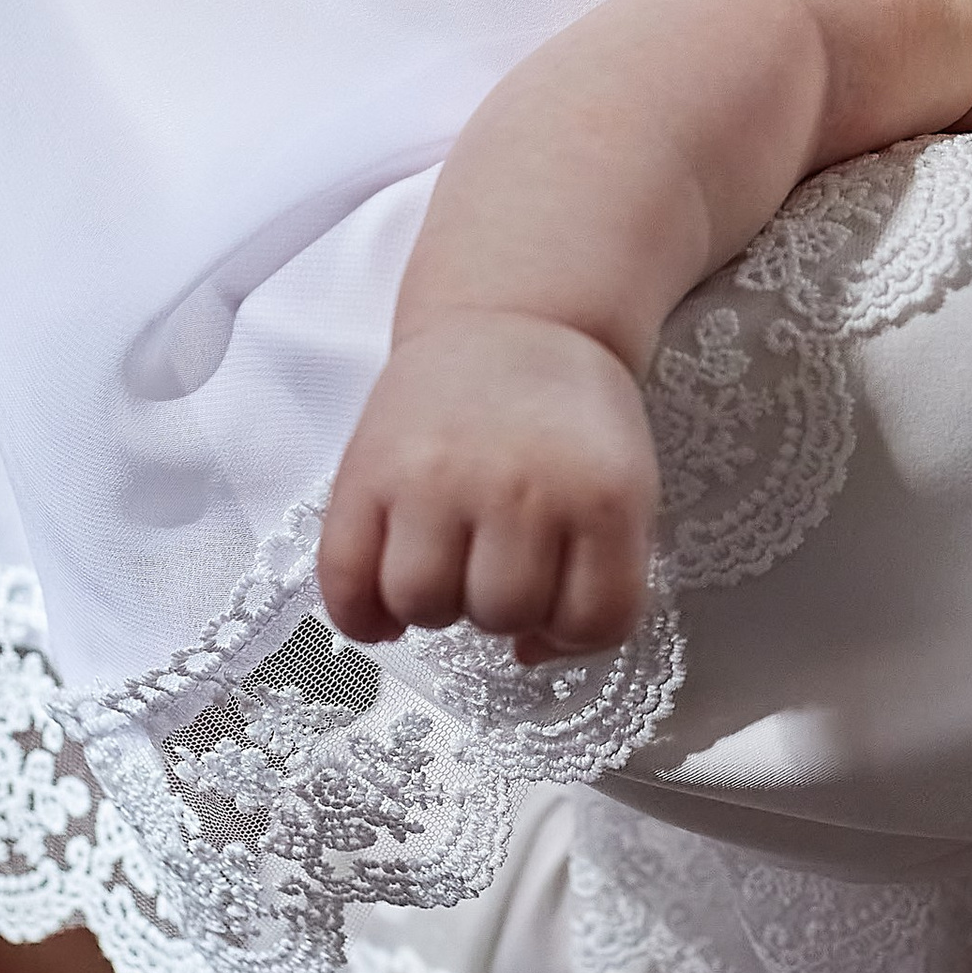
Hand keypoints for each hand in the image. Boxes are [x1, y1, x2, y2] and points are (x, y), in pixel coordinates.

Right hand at [316, 312, 658, 656]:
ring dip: (436, 606)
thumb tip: (527, 655)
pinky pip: (348, 583)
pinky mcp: (368, 471)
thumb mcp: (624, 485)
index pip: (595, 621)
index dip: (573, 633)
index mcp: (604, 496)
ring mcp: (437, 478)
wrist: (515, 317)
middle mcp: (520, 488)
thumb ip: (601, 574)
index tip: (556, 605)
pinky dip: (362, 616)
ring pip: (424, 605)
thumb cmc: (572, 418)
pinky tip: (384, 609)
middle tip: (498, 560)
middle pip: (502, 615)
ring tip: (447, 564)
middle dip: (503, 606)